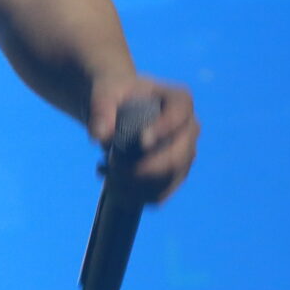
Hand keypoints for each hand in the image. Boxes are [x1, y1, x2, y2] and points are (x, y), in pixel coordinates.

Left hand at [89, 74, 198, 204]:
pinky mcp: (174, 175)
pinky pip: (160, 194)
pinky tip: (111, 182)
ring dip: (134, 184)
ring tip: (106, 172)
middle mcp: (189, 128)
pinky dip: (134, 195)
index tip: (141, 142)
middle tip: (110, 163)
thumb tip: (100, 136)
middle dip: (143, 168)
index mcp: (179, 101)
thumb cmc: (113, 94)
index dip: (164, 130)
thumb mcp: (103, 94)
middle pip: (177, 157)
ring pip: (168, 180)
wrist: (115, 108)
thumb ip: (100, 110)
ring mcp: (185, 154)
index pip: (179, 115)